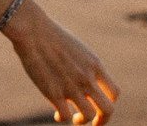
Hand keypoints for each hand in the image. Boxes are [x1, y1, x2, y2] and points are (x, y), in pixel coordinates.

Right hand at [1, 0, 119, 123]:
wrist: (33, 30)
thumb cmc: (50, 35)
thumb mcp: (76, 48)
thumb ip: (84, 64)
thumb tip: (83, 76)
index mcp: (94, 65)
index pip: (114, 93)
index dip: (108, 102)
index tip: (97, 103)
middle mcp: (87, 78)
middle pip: (108, 109)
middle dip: (102, 119)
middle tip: (93, 122)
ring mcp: (71, 87)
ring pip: (88, 116)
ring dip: (81, 120)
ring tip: (73, 116)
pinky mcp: (53, 93)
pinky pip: (65, 116)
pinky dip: (62, 117)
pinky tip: (57, 112)